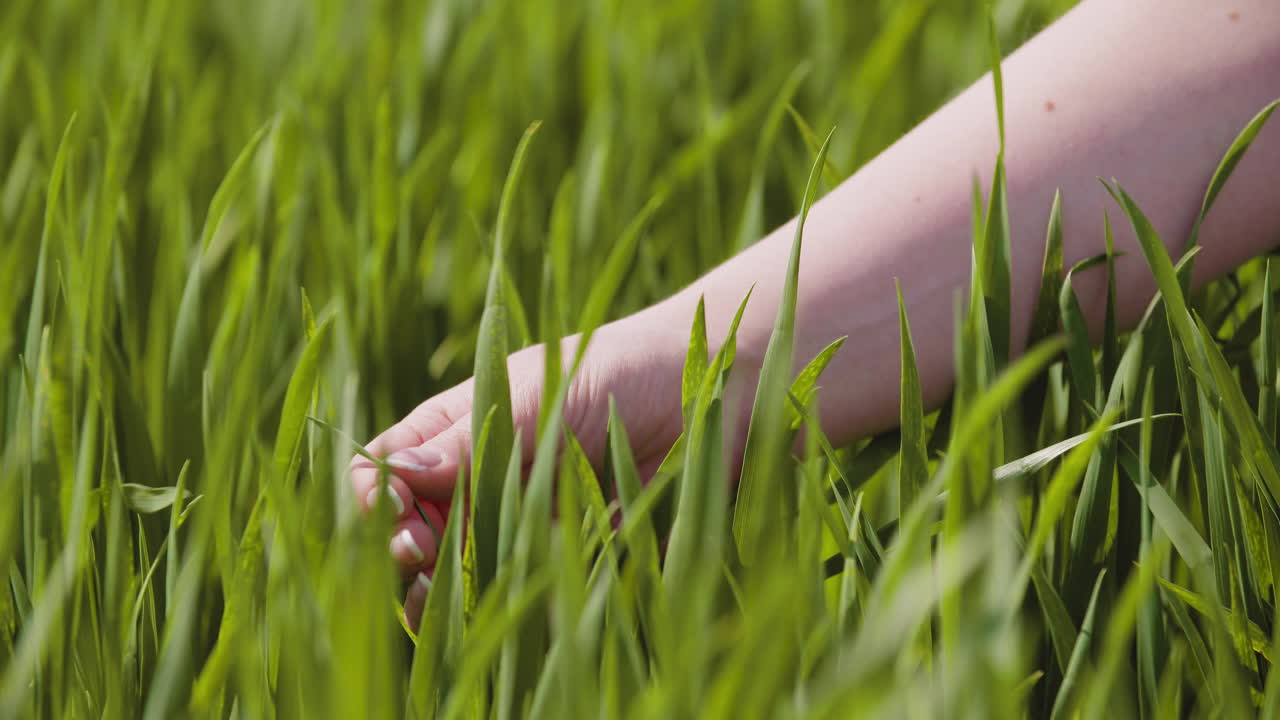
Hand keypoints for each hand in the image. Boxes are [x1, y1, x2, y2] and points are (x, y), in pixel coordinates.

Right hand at [348, 317, 687, 624]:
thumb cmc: (622, 370)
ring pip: (459, 574)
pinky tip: (515, 597)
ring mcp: (522, 522)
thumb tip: (394, 476)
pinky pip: (525, 593)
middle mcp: (481, 481)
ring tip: (449, 589)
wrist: (713, 392)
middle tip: (419, 548)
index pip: (387, 469)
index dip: (378, 494)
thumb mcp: (541, 393)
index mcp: (459, 429)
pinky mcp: (568, 557)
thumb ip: (470, 439)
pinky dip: (510, 604)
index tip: (395, 505)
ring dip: (443, 592)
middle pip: (412, 532)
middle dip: (404, 548)